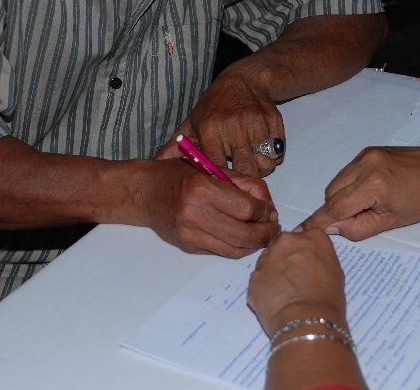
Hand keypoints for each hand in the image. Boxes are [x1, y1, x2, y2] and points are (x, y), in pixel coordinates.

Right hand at [128, 158, 280, 257]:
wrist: (145, 193)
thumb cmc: (178, 175)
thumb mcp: (211, 168)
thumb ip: (243, 183)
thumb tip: (267, 203)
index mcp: (202, 189)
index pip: (246, 208)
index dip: (264, 211)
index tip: (270, 210)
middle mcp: (194, 214)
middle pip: (244, 234)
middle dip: (265, 234)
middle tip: (274, 228)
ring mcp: (190, 234)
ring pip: (234, 249)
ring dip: (255, 244)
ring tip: (264, 235)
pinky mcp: (188, 247)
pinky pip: (221, 252)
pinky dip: (237, 248)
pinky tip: (245, 239)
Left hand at [155, 70, 284, 176]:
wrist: (246, 79)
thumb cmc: (215, 106)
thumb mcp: (192, 122)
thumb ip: (176, 147)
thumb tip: (156, 165)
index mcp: (210, 128)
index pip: (216, 165)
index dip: (220, 181)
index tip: (221, 189)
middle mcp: (233, 125)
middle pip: (245, 168)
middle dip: (245, 180)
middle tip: (241, 181)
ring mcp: (256, 124)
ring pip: (264, 163)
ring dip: (260, 168)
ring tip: (251, 162)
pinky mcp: (275, 123)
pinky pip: (278, 153)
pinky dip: (272, 156)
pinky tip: (261, 148)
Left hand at [247, 229, 346, 336]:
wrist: (307, 320)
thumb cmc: (328, 299)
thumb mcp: (335, 271)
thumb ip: (319, 258)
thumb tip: (309, 263)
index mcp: (312, 237)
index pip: (306, 237)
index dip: (305, 252)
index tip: (307, 265)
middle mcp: (287, 240)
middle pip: (283, 244)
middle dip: (286, 258)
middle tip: (294, 279)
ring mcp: (267, 257)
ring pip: (268, 260)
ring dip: (274, 271)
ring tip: (285, 293)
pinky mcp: (254, 276)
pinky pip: (259, 279)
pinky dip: (265, 288)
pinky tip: (275, 301)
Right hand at [297, 146, 419, 239]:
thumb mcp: (392, 222)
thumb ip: (358, 228)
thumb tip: (331, 228)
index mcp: (374, 185)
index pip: (335, 207)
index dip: (318, 221)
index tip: (300, 230)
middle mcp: (366, 165)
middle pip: (331, 194)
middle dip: (337, 209)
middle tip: (361, 218)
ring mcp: (366, 155)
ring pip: (337, 182)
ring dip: (343, 196)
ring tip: (370, 203)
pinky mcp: (368, 150)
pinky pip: (347, 172)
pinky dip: (351, 184)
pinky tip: (371, 191)